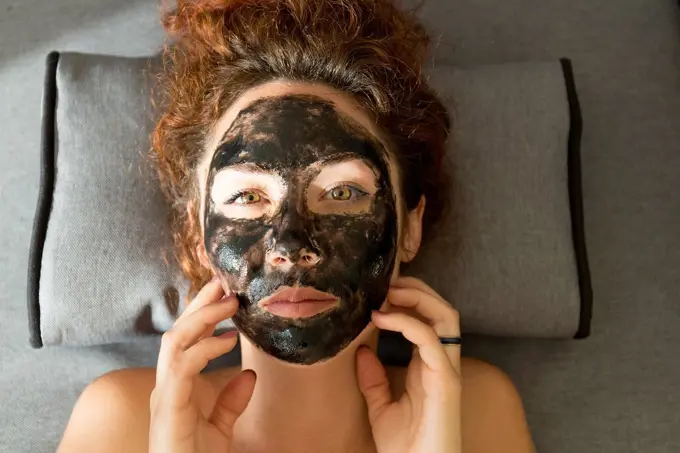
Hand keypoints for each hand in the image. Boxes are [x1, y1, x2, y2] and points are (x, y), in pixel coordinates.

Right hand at [149, 278, 256, 452]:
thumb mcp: (220, 427)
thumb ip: (231, 401)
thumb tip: (249, 373)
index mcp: (176, 385)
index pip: (186, 339)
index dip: (203, 315)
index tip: (226, 295)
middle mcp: (166, 384)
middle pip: (178, 331)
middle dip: (200, 304)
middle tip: (224, 282)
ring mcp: (164, 393)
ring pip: (175, 340)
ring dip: (202, 317)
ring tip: (229, 303)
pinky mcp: (169, 405)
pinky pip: (182, 365)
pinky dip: (204, 348)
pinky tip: (227, 340)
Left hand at [357, 276, 461, 452]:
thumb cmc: (405, 447)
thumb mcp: (380, 407)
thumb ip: (372, 379)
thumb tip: (361, 351)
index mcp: (428, 367)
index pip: (428, 320)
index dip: (408, 301)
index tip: (378, 293)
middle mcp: (442, 363)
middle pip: (443, 310)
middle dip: (417, 289)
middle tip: (387, 282)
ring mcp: (446, 370)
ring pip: (446, 316)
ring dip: (418, 296)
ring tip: (389, 291)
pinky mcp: (445, 381)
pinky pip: (430, 339)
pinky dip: (406, 322)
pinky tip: (382, 318)